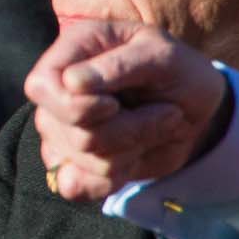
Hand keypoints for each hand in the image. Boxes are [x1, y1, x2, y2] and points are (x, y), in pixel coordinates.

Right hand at [24, 20, 232, 202]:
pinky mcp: (74, 162)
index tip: (114, 105)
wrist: (197, 111)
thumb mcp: (163, 57)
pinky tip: (134, 157)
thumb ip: (119, 65)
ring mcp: (62, 129)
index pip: (41, 87)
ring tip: (158, 126)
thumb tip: (71, 83)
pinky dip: (112, 180)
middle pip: (69, 131)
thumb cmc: (179, 72)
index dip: (74, 105)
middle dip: (126, 130)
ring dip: (134, 149)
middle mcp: (59, 92)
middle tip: (165, 114)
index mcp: (73, 52)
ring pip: (82, 159)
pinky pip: (76, 186)